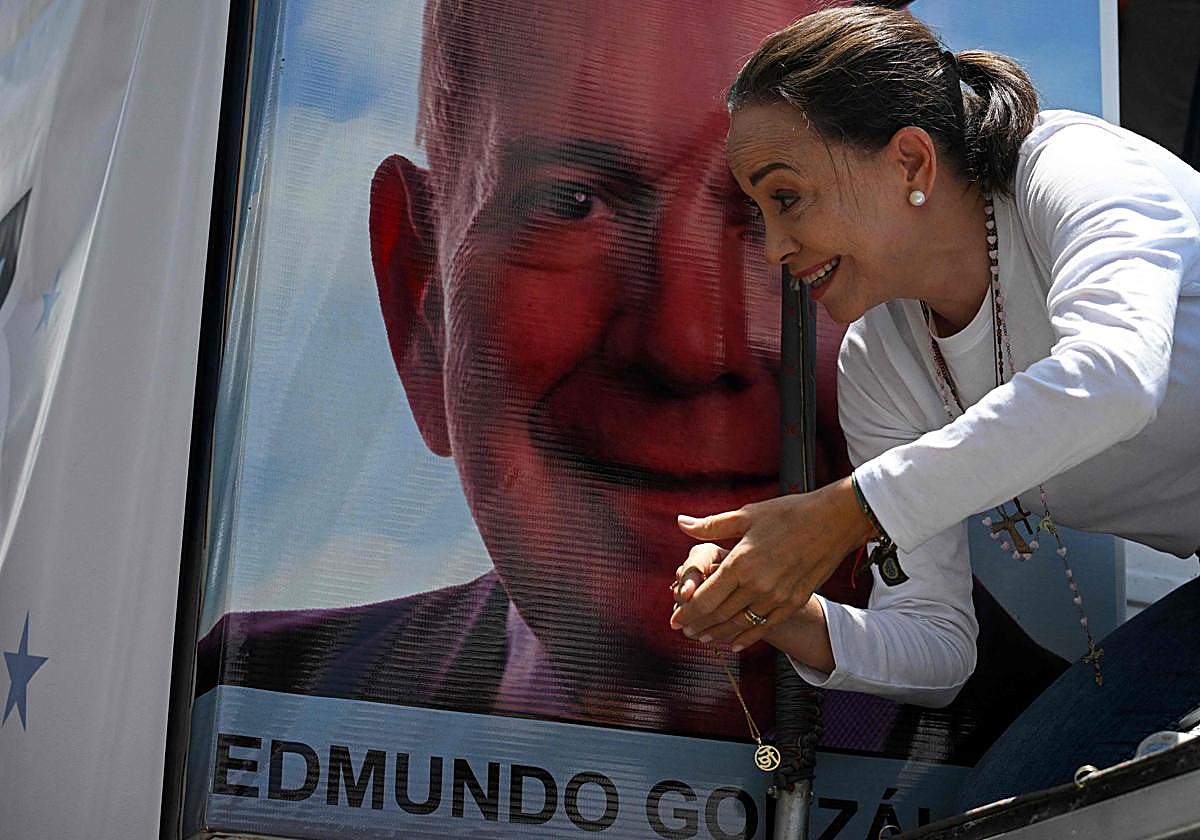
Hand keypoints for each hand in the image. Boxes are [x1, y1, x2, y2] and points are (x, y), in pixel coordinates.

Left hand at [669, 476, 871, 650]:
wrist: (833, 521)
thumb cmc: (788, 514)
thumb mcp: (746, 515)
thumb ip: (711, 526)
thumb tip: (681, 523)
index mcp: (741, 563)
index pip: (705, 598)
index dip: (687, 612)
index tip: (675, 618)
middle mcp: (757, 585)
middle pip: (719, 615)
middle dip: (698, 625)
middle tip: (684, 630)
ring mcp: (777, 597)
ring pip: (740, 624)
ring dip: (719, 633)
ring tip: (704, 637)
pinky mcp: (793, 602)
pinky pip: (765, 626)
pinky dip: (747, 636)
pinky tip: (735, 641)